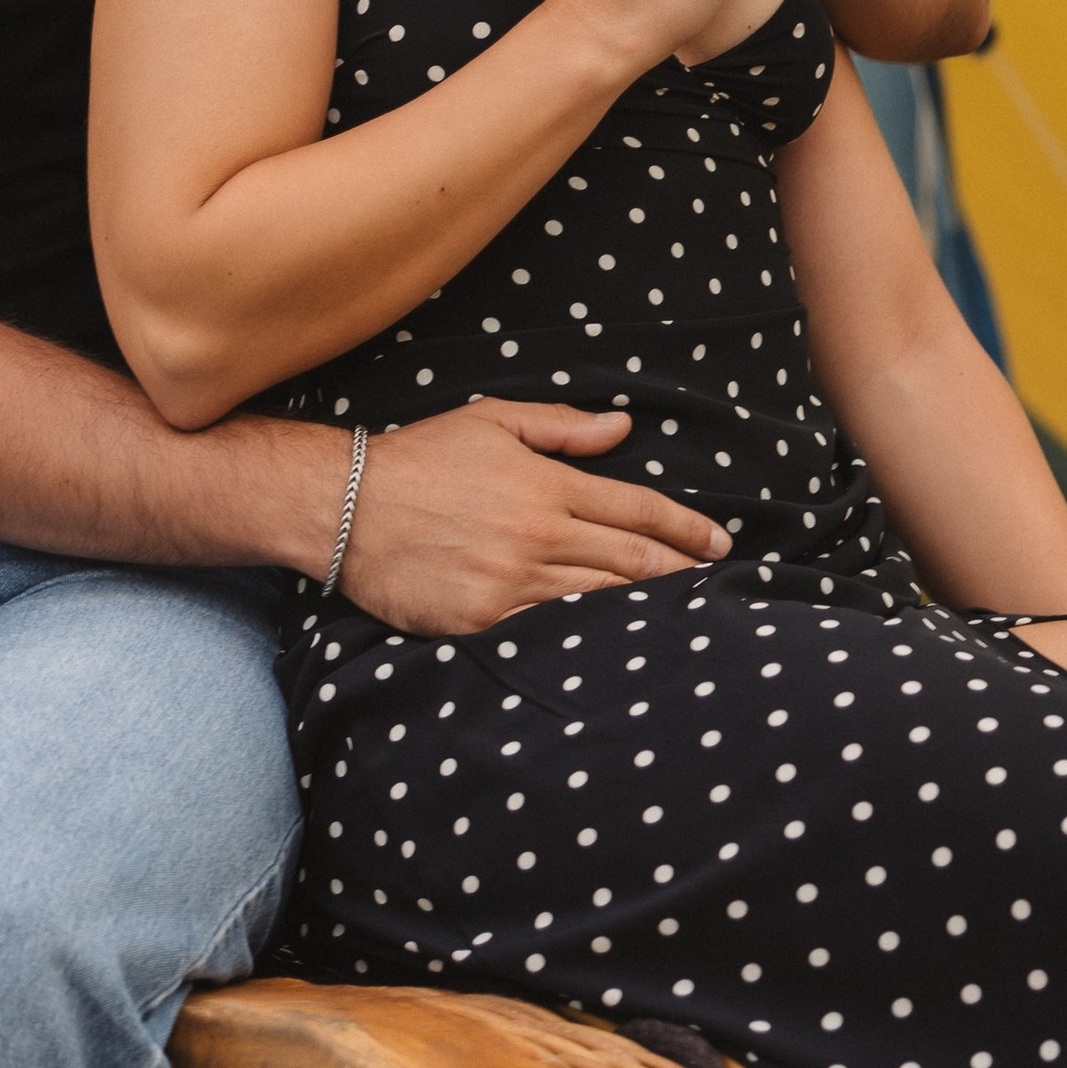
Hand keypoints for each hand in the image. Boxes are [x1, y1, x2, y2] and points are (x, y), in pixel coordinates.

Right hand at [335, 400, 730, 629]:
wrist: (346, 506)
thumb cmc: (421, 458)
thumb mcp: (493, 422)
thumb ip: (562, 427)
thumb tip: (623, 428)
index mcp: (546, 483)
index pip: (636, 508)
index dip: (686, 527)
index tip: (720, 542)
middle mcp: (539, 533)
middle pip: (631, 559)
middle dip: (683, 572)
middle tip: (720, 584)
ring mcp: (512, 582)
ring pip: (601, 599)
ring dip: (649, 609)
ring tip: (689, 618)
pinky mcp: (485, 621)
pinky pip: (552, 632)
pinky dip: (591, 637)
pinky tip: (619, 645)